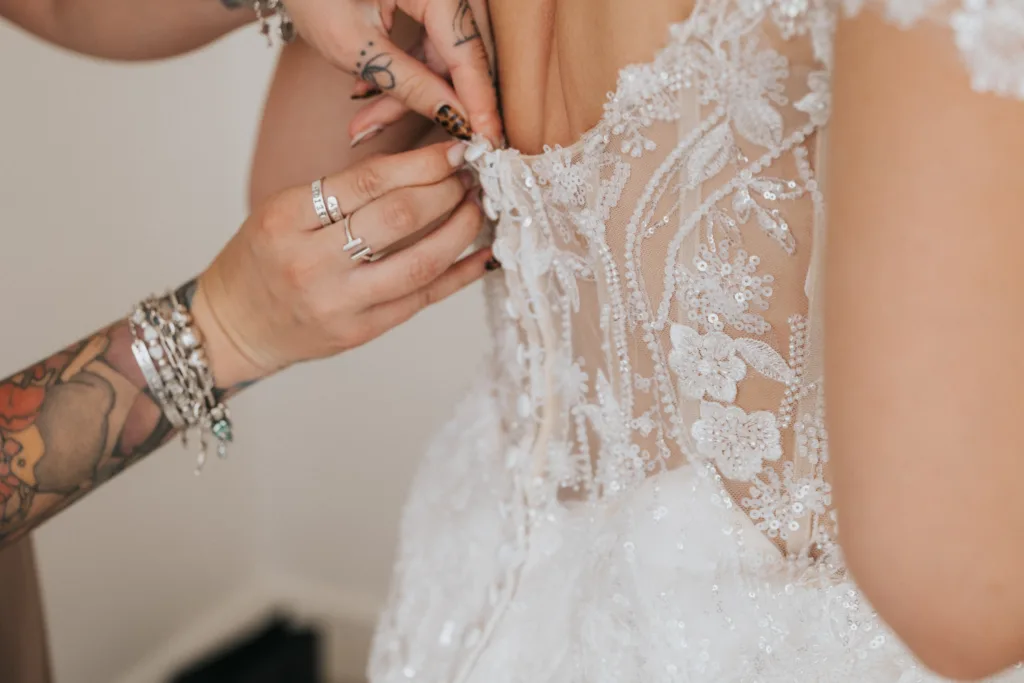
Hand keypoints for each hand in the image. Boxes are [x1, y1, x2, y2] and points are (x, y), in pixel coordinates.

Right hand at [191, 141, 493, 387]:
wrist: (234, 325)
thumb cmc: (262, 259)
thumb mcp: (283, 211)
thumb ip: (341, 193)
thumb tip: (421, 166)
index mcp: (287, 218)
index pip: (368, 181)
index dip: (421, 162)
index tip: (454, 149)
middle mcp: (312, 262)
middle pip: (398, 217)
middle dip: (446, 190)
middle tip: (470, 175)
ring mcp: (339, 302)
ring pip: (419, 262)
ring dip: (459, 229)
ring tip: (478, 207)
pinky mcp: (360, 332)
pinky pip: (422, 300)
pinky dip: (460, 275)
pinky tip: (484, 254)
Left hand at [348, 0, 497, 142]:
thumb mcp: (355, 46)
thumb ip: (409, 84)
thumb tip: (453, 120)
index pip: (469, 50)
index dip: (478, 102)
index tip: (485, 143)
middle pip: (464, 53)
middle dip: (436, 101)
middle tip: (422, 138)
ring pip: (449, 54)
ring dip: (415, 91)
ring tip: (369, 119)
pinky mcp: (432, 0)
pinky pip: (435, 44)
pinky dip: (410, 71)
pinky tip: (373, 91)